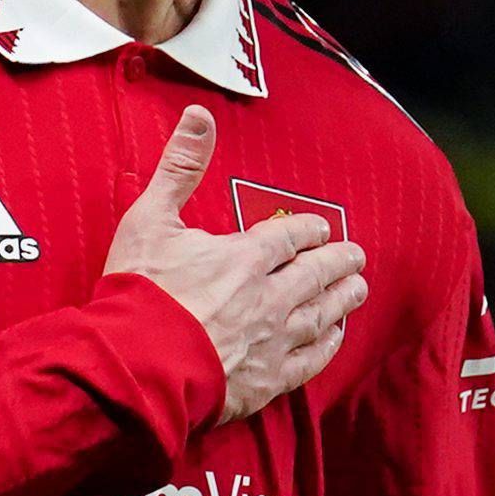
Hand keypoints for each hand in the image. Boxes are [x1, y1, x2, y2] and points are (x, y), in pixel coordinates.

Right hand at [108, 102, 367, 423]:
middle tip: (355, 256)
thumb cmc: (139, 293)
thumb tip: (200, 115)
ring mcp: (272, 341)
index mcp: (245, 258)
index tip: (321, 229)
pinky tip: (336, 338)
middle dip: (338, 262)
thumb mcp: (150, 218)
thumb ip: (179, 167)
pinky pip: (310, 361)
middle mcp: (270, 297)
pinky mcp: (266, 380)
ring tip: (358, 289)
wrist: (136, 366)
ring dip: (342, 299)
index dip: (309, 230)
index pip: (290, 236)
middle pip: (316, 274)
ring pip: (321, 315)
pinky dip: (328, 346)